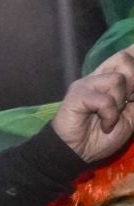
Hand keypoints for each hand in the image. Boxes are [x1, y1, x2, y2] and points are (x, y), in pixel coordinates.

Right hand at [52, 47, 133, 163]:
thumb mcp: (130, 118)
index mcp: (111, 80)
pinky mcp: (77, 94)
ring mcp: (86, 84)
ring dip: (120, 102)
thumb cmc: (101, 137)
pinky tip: (104, 125)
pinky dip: (110, 115)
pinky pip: (105, 99)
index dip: (133, 51)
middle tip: (128, 102)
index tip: (133, 72)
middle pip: (123, 58)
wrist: (78, 154)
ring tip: (112, 117)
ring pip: (117, 78)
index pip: (125, 56)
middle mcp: (98, 77)